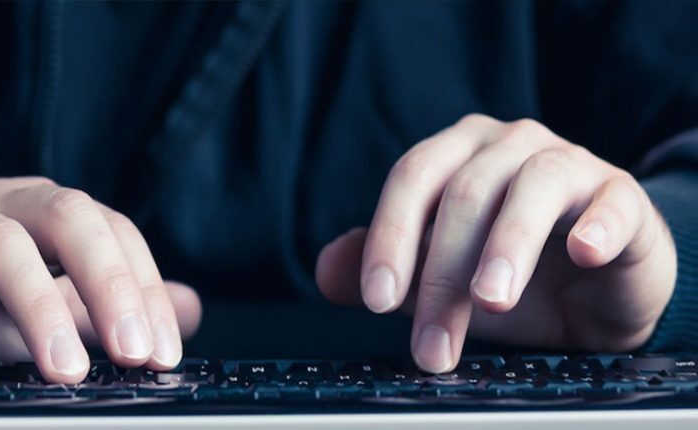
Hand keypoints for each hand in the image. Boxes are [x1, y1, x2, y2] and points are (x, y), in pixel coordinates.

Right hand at [0, 177, 201, 382]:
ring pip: (0, 245)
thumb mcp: (43, 289)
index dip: (145, 290)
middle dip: (109, 284)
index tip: (163, 354)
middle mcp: (4, 206)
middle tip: (133, 354)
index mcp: (47, 212)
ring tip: (66, 369)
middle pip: (68, 219)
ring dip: (39, 306)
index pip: (113, 233)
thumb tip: (187, 312)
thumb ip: (106, 303)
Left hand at [316, 114, 676, 372]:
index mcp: (456, 155)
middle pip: (463, 194)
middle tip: (432, 342)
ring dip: (506, 247)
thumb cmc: (508, 278)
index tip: (377, 300)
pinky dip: (595, 225)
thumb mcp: (436, 280)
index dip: (389, 237)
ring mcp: (569, 163)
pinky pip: (610, 201)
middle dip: (440, 274)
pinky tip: (582, 253)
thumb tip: (326, 271)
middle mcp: (508, 145)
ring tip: (490, 302)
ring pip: (531, 188)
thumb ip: (379, 271)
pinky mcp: (621, 196)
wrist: (594, 295)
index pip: (411, 178)